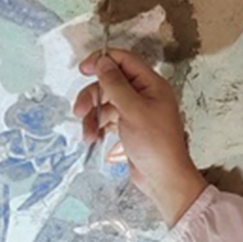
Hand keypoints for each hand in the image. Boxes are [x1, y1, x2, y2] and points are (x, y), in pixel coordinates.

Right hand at [74, 48, 207, 224]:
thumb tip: (102, 61)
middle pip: (110, 83)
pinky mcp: (129, 128)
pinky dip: (98, 127)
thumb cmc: (156, 145)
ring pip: (106, 103)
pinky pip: (108, 119)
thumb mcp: (132, 110)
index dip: (102, 61)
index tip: (84, 69)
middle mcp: (144, 95)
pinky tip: (94, 138)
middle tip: (79, 110)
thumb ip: (115, 83)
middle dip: (92, 96)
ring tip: (87, 134)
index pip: (123, 61)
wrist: (163, 180)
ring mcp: (136, 112)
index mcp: (151, 85)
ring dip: (92, 116)